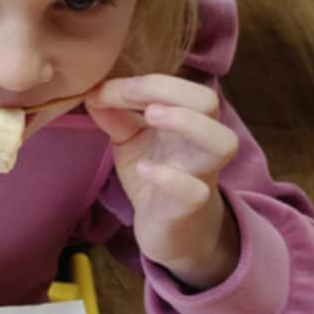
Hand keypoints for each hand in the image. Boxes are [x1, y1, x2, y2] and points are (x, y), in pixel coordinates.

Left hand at [87, 75, 241, 289]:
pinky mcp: (189, 207)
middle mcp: (199, 143)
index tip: (107, 89)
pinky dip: (169, 177)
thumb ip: (114, 115)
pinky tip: (144, 169)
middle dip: (172, 91)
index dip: (149, 82)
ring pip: (222, 143)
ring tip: (151, 116)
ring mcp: (199, 174)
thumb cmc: (154, 175)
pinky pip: (194, 191)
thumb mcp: (129, 140)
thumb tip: (92, 90)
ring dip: (187, 123)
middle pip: (209, 102)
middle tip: (136, 98)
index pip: (182, 87)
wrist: (171, 231)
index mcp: (186, 121)